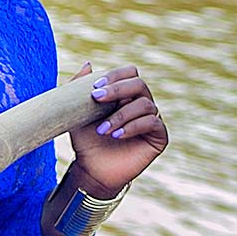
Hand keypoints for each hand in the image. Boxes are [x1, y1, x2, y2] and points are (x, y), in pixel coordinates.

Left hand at [70, 63, 166, 193]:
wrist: (92, 170)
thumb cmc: (86, 140)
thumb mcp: (77, 111)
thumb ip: (78, 87)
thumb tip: (88, 64)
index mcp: (125, 94)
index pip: (129, 73)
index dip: (114, 76)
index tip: (94, 88)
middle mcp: (141, 103)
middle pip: (139, 83)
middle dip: (117, 89)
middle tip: (96, 99)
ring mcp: (152, 119)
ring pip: (144, 104)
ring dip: (120, 115)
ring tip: (102, 130)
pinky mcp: (159, 137)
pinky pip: (153, 122)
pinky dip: (133, 126)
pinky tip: (116, 135)